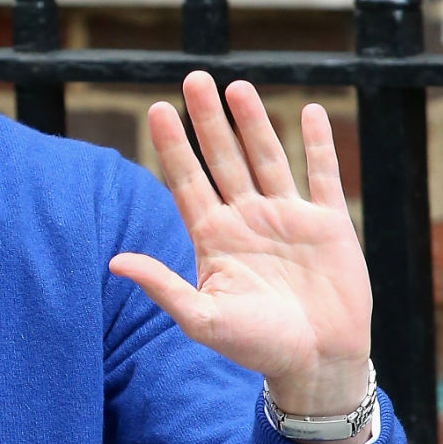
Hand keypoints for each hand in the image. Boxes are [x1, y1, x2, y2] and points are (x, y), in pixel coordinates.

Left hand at [108, 71, 371, 441]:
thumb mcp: (202, 318)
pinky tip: (310, 112)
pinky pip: (321, 174)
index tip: (156, 110)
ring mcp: (286, 217)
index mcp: (212, 235)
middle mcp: (245, 218)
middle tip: (193, 78)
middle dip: (207, 119)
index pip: (186, 179)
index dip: (172, 145)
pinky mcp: (327, 224)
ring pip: (266, 157)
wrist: (315, 365)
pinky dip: (318, 144)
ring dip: (253, 122)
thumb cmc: (255, 347)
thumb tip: (114, 262)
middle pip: (222, 157)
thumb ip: (163, 285)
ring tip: (237, 86)